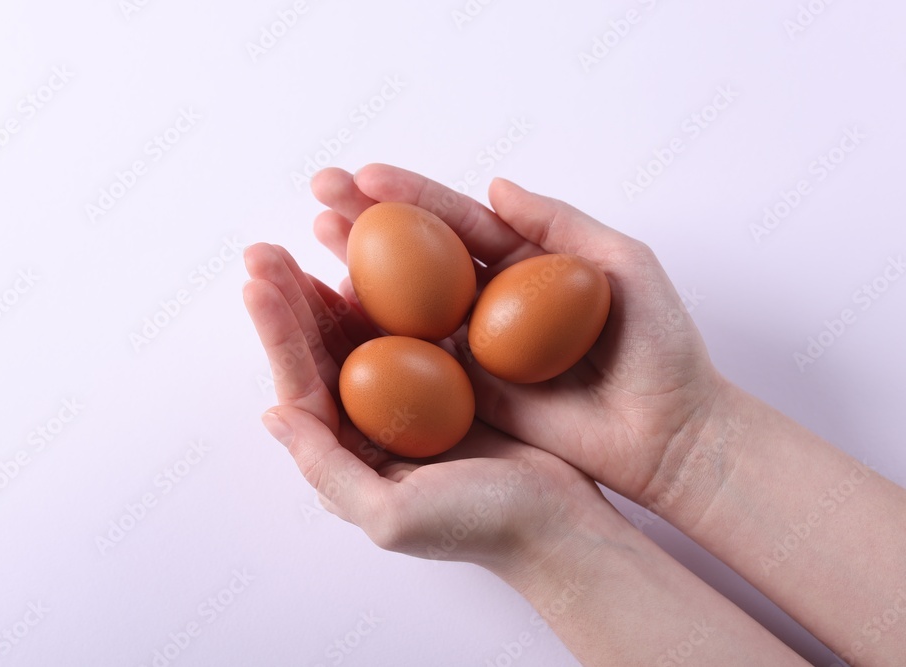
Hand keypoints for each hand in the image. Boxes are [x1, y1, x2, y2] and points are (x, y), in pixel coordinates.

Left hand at [243, 242, 603, 570]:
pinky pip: (406, 332)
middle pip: (319, 353)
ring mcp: (407, 402)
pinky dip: (383, 298)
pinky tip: (368, 267)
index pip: (302, 386)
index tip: (257, 283)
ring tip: (301, 243)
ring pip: (356, 336)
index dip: (277, 334)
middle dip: (289, 300)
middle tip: (263, 250)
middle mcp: (369, 426)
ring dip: (326, 290)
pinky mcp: (446, 382)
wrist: (558, 524)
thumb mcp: (391, 516)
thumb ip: (327, 469)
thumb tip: (272, 414)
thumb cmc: (480, 526)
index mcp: (349, 457)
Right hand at [311, 164, 724, 512]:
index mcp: (527, 261)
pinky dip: (375, 335)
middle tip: (317, 196)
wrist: (668, 434)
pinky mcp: (471, 391)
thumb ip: (562, 224)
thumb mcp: (626, 268)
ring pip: (406, 302)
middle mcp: (492, 299)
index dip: (409, 194)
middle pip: (418, 253)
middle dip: (366, 221)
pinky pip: (416, 359)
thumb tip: (495, 185)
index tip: (360, 176)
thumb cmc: (661, 349)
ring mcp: (476, 345)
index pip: (457, 218)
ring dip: (356, 270)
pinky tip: (334, 309)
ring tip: (311, 239)